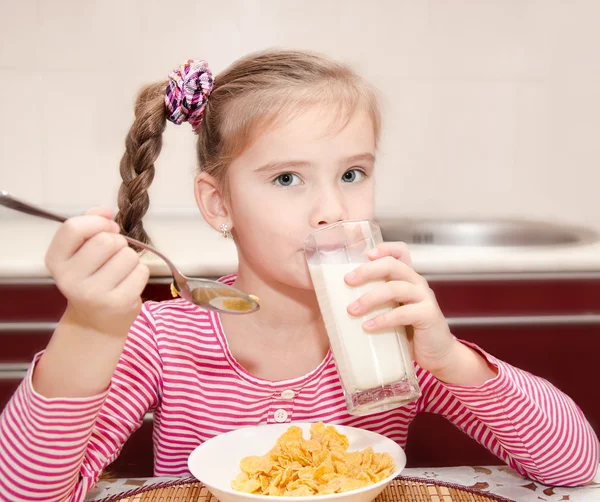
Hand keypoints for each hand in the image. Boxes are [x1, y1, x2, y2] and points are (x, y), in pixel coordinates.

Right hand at [44, 207, 149, 337]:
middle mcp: (69, 279)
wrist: (95, 322)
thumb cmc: (90, 279)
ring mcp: (94, 293)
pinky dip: (139, 273)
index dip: (96, 222)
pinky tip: (127, 283)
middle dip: (118, 241)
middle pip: (107, 240)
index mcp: (55, 261)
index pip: (73, 228)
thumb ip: (89, 225)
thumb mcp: (79, 252)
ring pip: (128, 255)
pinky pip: (141, 271)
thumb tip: (105, 210)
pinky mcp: (118, 303)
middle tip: (114, 254)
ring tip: (119, 271)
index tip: (107, 227)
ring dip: (129, 258)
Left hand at [344, 242, 456, 375]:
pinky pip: (403, 313)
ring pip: (395, 288)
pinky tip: (368, 326)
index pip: (400, 252)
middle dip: (367, 271)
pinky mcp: (428, 315)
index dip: (385, 248)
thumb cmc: (410, 331)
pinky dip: (383, 319)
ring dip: (370, 298)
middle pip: (393, 265)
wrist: (438, 354)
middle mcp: (417, 283)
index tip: (366, 254)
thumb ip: (377, 301)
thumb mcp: (392, 310)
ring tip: (352, 310)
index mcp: (408, 278)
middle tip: (347, 281)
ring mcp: (425, 298)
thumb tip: (339, 301)